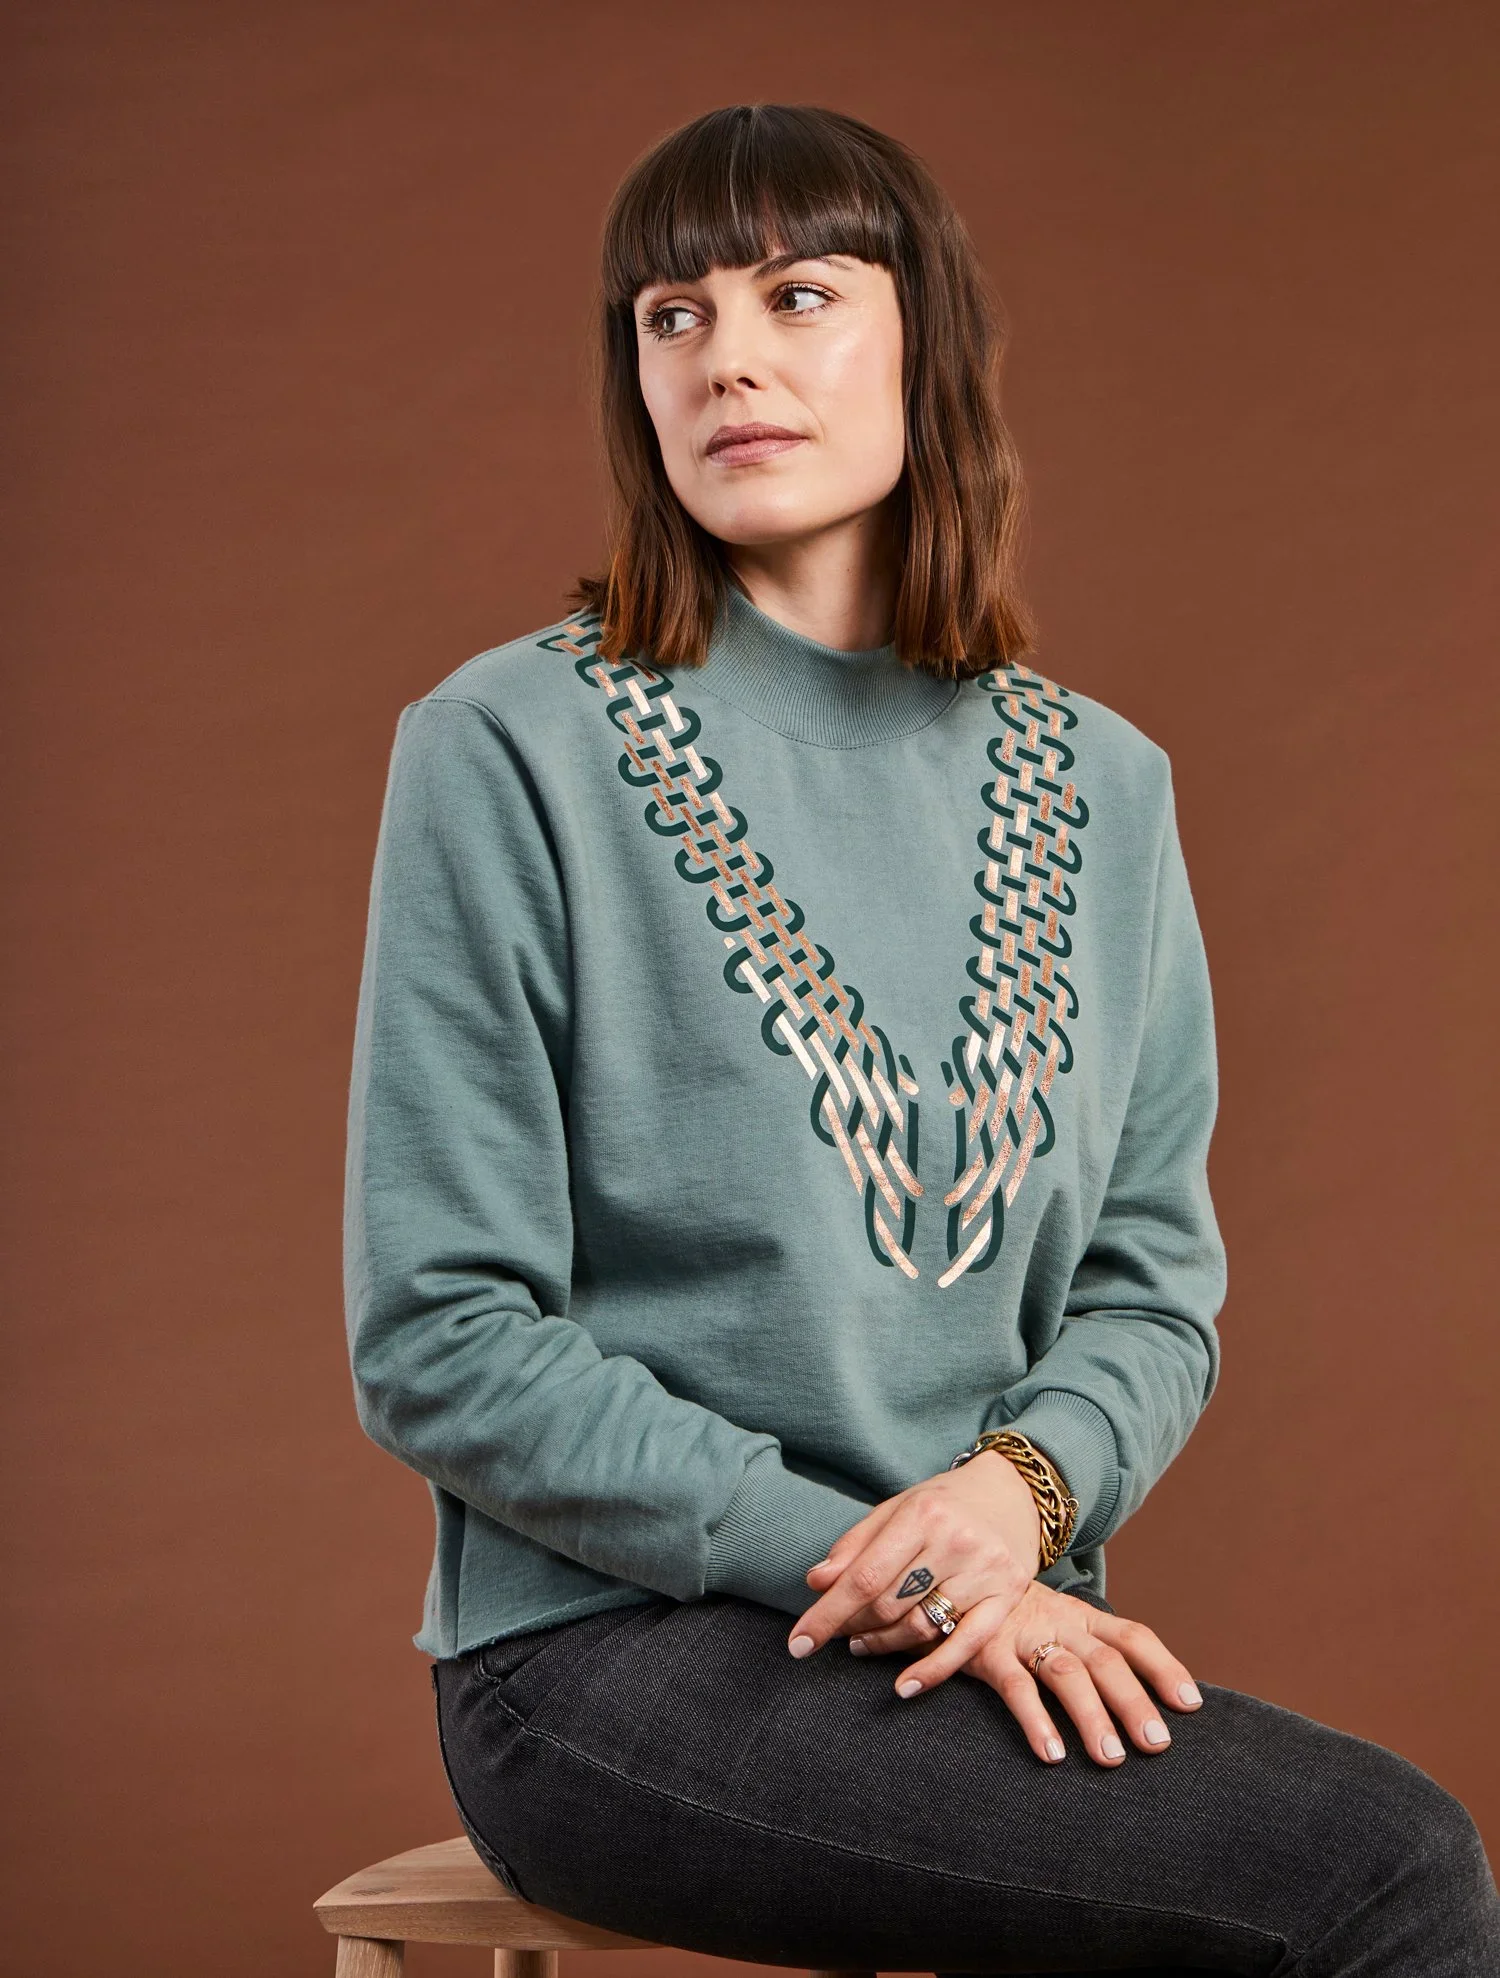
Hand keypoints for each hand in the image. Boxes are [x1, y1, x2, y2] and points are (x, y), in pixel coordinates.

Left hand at [787, 1448, 1045, 1657]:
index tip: (798, 1644)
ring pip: (921, 1626)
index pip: (864, 1576)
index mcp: (923, 1513)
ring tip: (862, 1644)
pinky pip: (965, 1643)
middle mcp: (956, 1541)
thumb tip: (816, 1582)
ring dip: (883, 1644)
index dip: (827, 1614)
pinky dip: (932, 1670)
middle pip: (889, 1603)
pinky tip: (904, 1686)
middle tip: (837, 1633)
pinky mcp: (1008, 1595)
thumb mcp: (896, 1508)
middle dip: (852, 1625)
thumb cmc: (944, 1502)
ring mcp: (986, 1570)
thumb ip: (855, 1545)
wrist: (1013, 1492)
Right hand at [871, 1577, 1206, 1767]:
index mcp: (1078, 1616)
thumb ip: (1084, 1649)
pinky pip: (1015, 1687)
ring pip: (1066, 1674)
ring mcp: (1022, 1635)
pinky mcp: (985, 1650)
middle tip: (1157, 1743)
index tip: (1191, 1703)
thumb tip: (1137, 1703)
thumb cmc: (1008, 1615)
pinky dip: (1035, 1720)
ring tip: (1111, 1759)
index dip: (1163, 1667)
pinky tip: (1051, 1754)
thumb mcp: (1051, 1622)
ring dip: (1092, 1716)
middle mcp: (1056, 1622)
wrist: (943, 1578)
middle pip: (1106, 1660)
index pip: (1131, 1636)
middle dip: (1134, 1701)